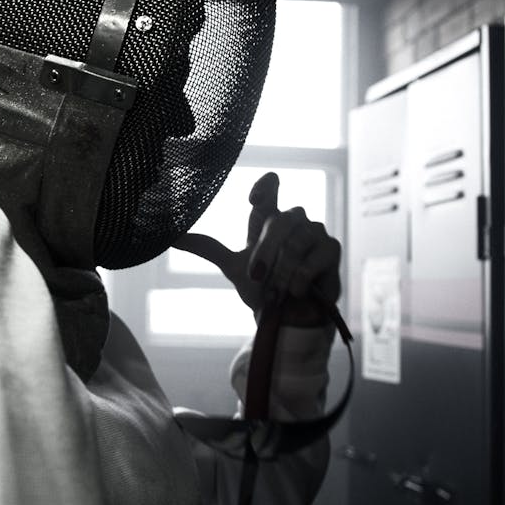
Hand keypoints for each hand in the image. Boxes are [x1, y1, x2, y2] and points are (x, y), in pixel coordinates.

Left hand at [174, 171, 341, 326]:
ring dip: (282, 270)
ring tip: (278, 290)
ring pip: (296, 240)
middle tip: (256, 276)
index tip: (253, 199)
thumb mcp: (232, 267)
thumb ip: (208, 248)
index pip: (269, 189)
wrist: (287, 318)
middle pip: (279, 220)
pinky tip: (295, 291)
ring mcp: (315, 232)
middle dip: (266, 251)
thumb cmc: (263, 289)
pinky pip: (313, 258)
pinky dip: (299, 278)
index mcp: (269, 219)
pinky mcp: (331, 249)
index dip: (265, 186)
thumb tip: (172, 238)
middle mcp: (293, 220)